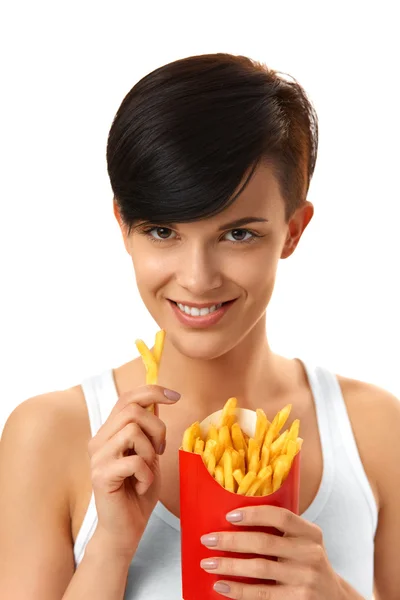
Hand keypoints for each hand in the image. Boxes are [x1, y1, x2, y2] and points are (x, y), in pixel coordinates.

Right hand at [88, 384, 179, 556]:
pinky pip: (134, 461)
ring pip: (133, 431)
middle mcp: (99, 440)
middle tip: (159, 451)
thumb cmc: (139, 492)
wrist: (125, 530)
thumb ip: (148, 430)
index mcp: (109, 432)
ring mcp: (97, 457)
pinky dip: (147, 475)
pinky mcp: (100, 475)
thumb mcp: (149, 454)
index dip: (153, 391)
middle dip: (157, 428)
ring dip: (150, 452)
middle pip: (133, 410)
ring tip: (147, 471)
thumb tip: (157, 399)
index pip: (127, 398)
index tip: (175, 397)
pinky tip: (143, 486)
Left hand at [200, 504, 343, 598]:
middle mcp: (310, 554)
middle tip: (207, 539)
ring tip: (208, 563)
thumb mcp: (304, 543)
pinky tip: (221, 586)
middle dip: (230, 540)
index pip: (281, 516)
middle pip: (263, 543)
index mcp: (311, 534)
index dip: (254, 514)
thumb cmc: (307, 564)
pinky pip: (261, 595)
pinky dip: (238, 590)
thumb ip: (281, 532)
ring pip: (258, 569)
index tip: (229, 515)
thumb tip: (234, 521)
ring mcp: (305, 580)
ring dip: (228, 565)